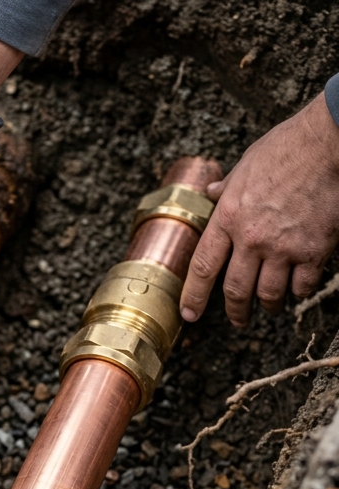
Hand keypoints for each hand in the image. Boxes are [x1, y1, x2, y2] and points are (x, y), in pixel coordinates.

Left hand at [180, 91, 338, 327]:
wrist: (329, 141)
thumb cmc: (287, 147)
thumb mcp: (245, 164)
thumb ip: (227, 187)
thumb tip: (211, 192)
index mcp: (228, 218)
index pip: (202, 267)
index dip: (193, 296)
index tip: (189, 314)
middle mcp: (251, 239)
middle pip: (235, 290)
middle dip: (235, 311)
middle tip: (237, 320)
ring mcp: (283, 247)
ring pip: (268, 294)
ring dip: (268, 305)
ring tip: (269, 307)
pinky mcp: (314, 250)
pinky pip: (302, 285)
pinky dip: (299, 291)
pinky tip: (298, 289)